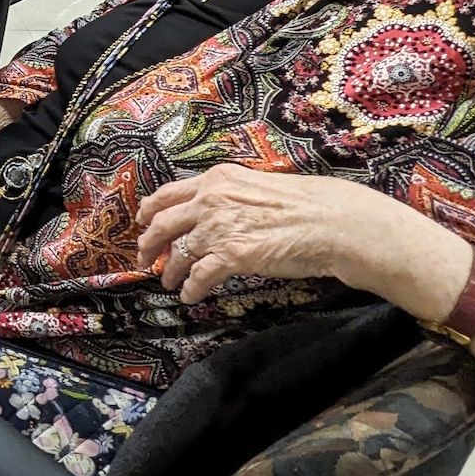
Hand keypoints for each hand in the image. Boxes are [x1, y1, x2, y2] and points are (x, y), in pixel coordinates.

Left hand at [135, 164, 397, 301]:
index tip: (142, 221)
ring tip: (168, 282)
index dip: (149, 210)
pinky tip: (190, 296)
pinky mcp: (231, 255)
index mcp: (217, 179)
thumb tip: (218, 209)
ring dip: (169, 271)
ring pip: (178, 253)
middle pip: (162, 222)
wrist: (332, 222)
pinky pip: (199, 276)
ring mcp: (218, 227)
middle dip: (147, 243)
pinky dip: (191, 288)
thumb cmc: (306, 203)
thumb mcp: (259, 185)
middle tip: (142, 257)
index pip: (168, 193)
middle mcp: (210, 199)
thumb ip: (231, 195)